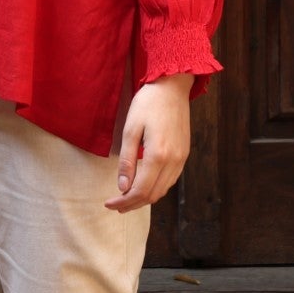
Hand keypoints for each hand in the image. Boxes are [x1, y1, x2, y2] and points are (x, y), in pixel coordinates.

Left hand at [104, 73, 193, 211]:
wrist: (172, 87)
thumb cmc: (148, 103)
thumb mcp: (130, 129)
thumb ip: (127, 161)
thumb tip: (123, 187)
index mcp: (158, 155)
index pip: (140, 190)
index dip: (123, 201)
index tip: (109, 204)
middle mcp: (173, 161)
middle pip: (152, 195)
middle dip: (132, 204)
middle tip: (115, 205)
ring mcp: (181, 158)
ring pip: (163, 190)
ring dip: (144, 198)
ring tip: (127, 199)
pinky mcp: (184, 154)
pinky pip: (170, 180)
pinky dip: (156, 188)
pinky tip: (144, 185)